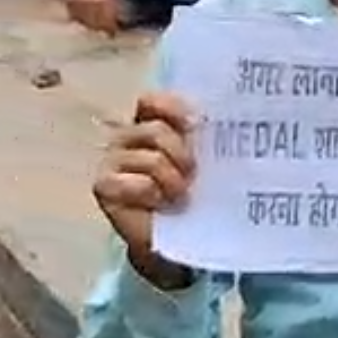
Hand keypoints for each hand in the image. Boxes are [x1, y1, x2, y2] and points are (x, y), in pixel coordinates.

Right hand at [91, 92, 197, 288]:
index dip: (172, 108)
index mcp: (153, 123)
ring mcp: (113, 160)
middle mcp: (129, 137)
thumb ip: (208, 137)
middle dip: (180, 151)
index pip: (152, 102)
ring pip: (149, 158)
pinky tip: (161, 204)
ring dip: (172, 178)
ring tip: (181, 195)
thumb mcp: (207, 159)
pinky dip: (153, 194)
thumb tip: (233, 120)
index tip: (196, 123)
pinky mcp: (104, 186)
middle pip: (154, 129)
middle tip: (194, 172)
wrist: (179, 235)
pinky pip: (134, 183)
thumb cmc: (195, 192)